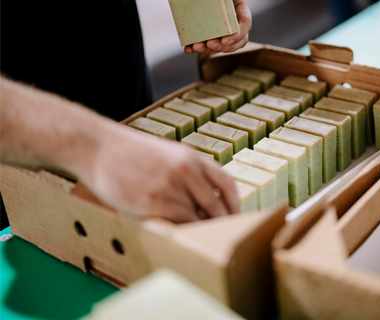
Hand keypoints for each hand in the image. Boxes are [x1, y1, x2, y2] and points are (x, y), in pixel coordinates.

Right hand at [79, 125, 239, 222]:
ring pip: (196, 218)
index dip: (233, 203)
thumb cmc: (132, 153)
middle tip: (218, 232)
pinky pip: (176, 224)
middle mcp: (185, 172)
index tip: (234, 215)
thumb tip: (206, 199)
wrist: (99, 148)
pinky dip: (180, 230)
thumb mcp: (168, 153)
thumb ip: (190, 172)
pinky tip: (176, 231)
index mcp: (192, 158)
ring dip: (197, 228)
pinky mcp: (152, 205)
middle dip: (219, 222)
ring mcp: (169, 189)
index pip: (226, 183)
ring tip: (194, 234)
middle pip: (215, 206)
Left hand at [184, 0, 251, 54]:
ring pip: (221, 46)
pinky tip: (188, 49)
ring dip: (208, 50)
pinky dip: (196, 49)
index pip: (245, 24)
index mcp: (240, 7)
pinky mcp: (210, 34)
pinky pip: (206, 45)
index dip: (237, 35)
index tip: (225, 40)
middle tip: (209, 44)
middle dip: (222, 46)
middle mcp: (234, 21)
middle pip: (235, 41)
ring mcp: (223, 30)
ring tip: (196, 47)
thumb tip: (217, 0)